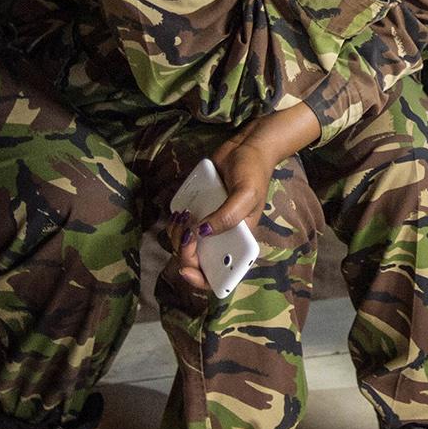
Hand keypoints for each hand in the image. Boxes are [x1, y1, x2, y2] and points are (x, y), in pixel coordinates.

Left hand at [166, 133, 274, 294]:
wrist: (244, 149)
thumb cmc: (252, 173)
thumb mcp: (246, 195)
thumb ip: (228, 216)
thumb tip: (202, 233)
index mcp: (239, 242)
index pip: (222, 274)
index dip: (201, 279)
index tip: (187, 269)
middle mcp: (222, 238)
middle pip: (196, 262)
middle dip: (184, 251)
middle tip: (187, 231)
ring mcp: (207, 226)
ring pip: (183, 245)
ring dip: (176, 235)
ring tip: (184, 216)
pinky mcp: (197, 213)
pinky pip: (179, 227)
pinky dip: (174, 223)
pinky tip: (181, 211)